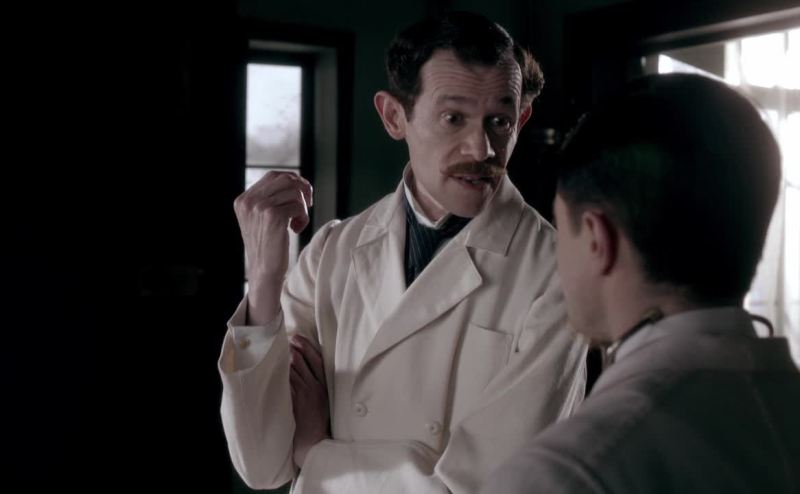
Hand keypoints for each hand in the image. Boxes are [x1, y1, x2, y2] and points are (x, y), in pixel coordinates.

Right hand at [233, 171, 312, 323]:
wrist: (264, 271)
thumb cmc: (268, 245)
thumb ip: (270, 199)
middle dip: (302, 189)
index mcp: (243, 200)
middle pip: (286, 179)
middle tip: (308, 205)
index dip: (293, 180)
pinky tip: (296, 230)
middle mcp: (249, 201)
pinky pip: (299, 206)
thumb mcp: (261, 218)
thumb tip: (296, 180)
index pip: (274, 175)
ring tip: (297, 223)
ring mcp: (260, 208)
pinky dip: (303, 218)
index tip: (303, 194)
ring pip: (295, 192)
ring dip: (303, 207)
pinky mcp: (273, 217)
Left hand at [289, 334, 329, 468]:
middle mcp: (316, 387)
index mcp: (325, 385)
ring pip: (292, 369)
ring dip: (284, 359)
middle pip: (303, 361)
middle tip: (285, 341)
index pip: (317, 359)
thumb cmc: (318, 420)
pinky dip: (280, 374)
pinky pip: (286, 382)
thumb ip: (317, 382)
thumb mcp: (324, 399)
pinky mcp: (294, 401)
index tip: (298, 337)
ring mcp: (305, 394)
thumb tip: (303, 364)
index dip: (307, 346)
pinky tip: (274, 368)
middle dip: (293, 348)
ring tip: (277, 352)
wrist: (313, 440)